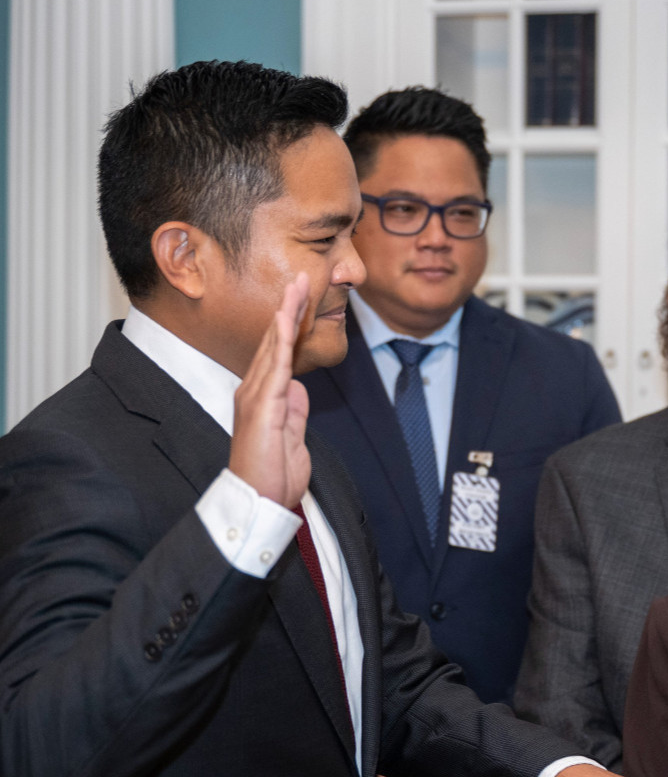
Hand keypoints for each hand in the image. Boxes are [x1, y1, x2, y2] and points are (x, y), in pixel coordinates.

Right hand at [230, 274, 311, 508]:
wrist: (259, 499)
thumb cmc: (272, 474)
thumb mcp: (292, 437)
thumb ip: (295, 412)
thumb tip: (299, 390)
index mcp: (263, 397)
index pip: (279, 352)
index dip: (291, 324)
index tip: (303, 300)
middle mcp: (255, 390)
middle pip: (275, 340)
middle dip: (289, 307)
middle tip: (303, 277)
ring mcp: (256, 396)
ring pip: (274, 345)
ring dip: (287, 314)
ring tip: (298, 285)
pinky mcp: (263, 406)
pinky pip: (275, 366)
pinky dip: (281, 339)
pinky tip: (286, 317)